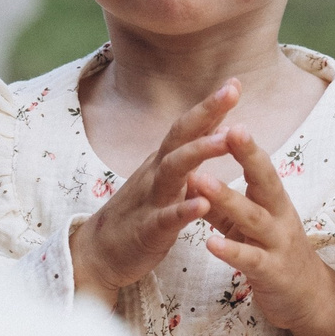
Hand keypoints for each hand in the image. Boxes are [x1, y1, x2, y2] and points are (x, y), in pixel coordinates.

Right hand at [72, 83, 239, 307]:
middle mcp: (156, 173)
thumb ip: (189, 154)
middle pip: (181, 136)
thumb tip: (219, 127)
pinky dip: (184, 209)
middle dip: (206, 112)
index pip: (188, 127)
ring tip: (226, 139)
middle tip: (232, 92)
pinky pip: (166, 217)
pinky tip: (203, 203)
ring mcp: (150, 200)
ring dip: (199, 152)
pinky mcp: (147, 230)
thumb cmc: (139, 214)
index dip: (211, 105)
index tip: (235, 82)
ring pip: (174, 170)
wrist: (99, 253)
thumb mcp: (165, 180)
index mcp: (163, 162)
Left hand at [188, 129, 334, 335]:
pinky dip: (231, 251)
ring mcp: (277, 244)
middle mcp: (279, 216)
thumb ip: (223, 204)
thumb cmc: (274, 253)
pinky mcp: (272, 273)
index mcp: (273, 200)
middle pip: (266, 181)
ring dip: (227, 198)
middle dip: (249, 156)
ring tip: (201, 181)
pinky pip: (250, 260)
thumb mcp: (248, 224)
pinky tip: (211, 244)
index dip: (245, 143)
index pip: (260, 166)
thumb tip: (193, 176)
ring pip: (254, 218)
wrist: (307, 298)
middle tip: (229, 129)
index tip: (229, 114)